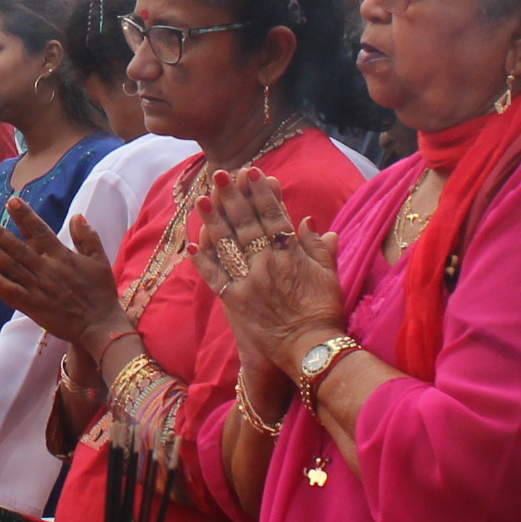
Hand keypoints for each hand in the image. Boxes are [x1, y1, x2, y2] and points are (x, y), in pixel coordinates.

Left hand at [0, 199, 124, 351]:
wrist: (100, 325)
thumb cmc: (101, 293)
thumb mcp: (100, 261)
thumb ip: (87, 238)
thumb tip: (77, 216)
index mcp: (62, 256)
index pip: (39, 231)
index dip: (24, 215)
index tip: (11, 201)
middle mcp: (46, 270)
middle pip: (18, 248)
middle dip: (0, 233)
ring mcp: (38, 289)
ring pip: (11, 268)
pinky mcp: (33, 307)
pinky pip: (12, 293)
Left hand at [197, 168, 346, 364]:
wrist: (311, 350)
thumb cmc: (323, 312)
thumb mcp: (329, 275)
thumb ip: (319, 247)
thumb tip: (309, 221)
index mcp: (290, 253)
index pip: (273, 215)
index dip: (261, 193)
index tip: (251, 172)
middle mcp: (266, 262)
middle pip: (246, 223)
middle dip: (232, 196)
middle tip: (220, 174)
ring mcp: (248, 280)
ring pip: (227, 244)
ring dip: (213, 220)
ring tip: (201, 198)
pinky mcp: (234, 301)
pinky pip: (215, 277)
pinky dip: (202, 261)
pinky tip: (191, 244)